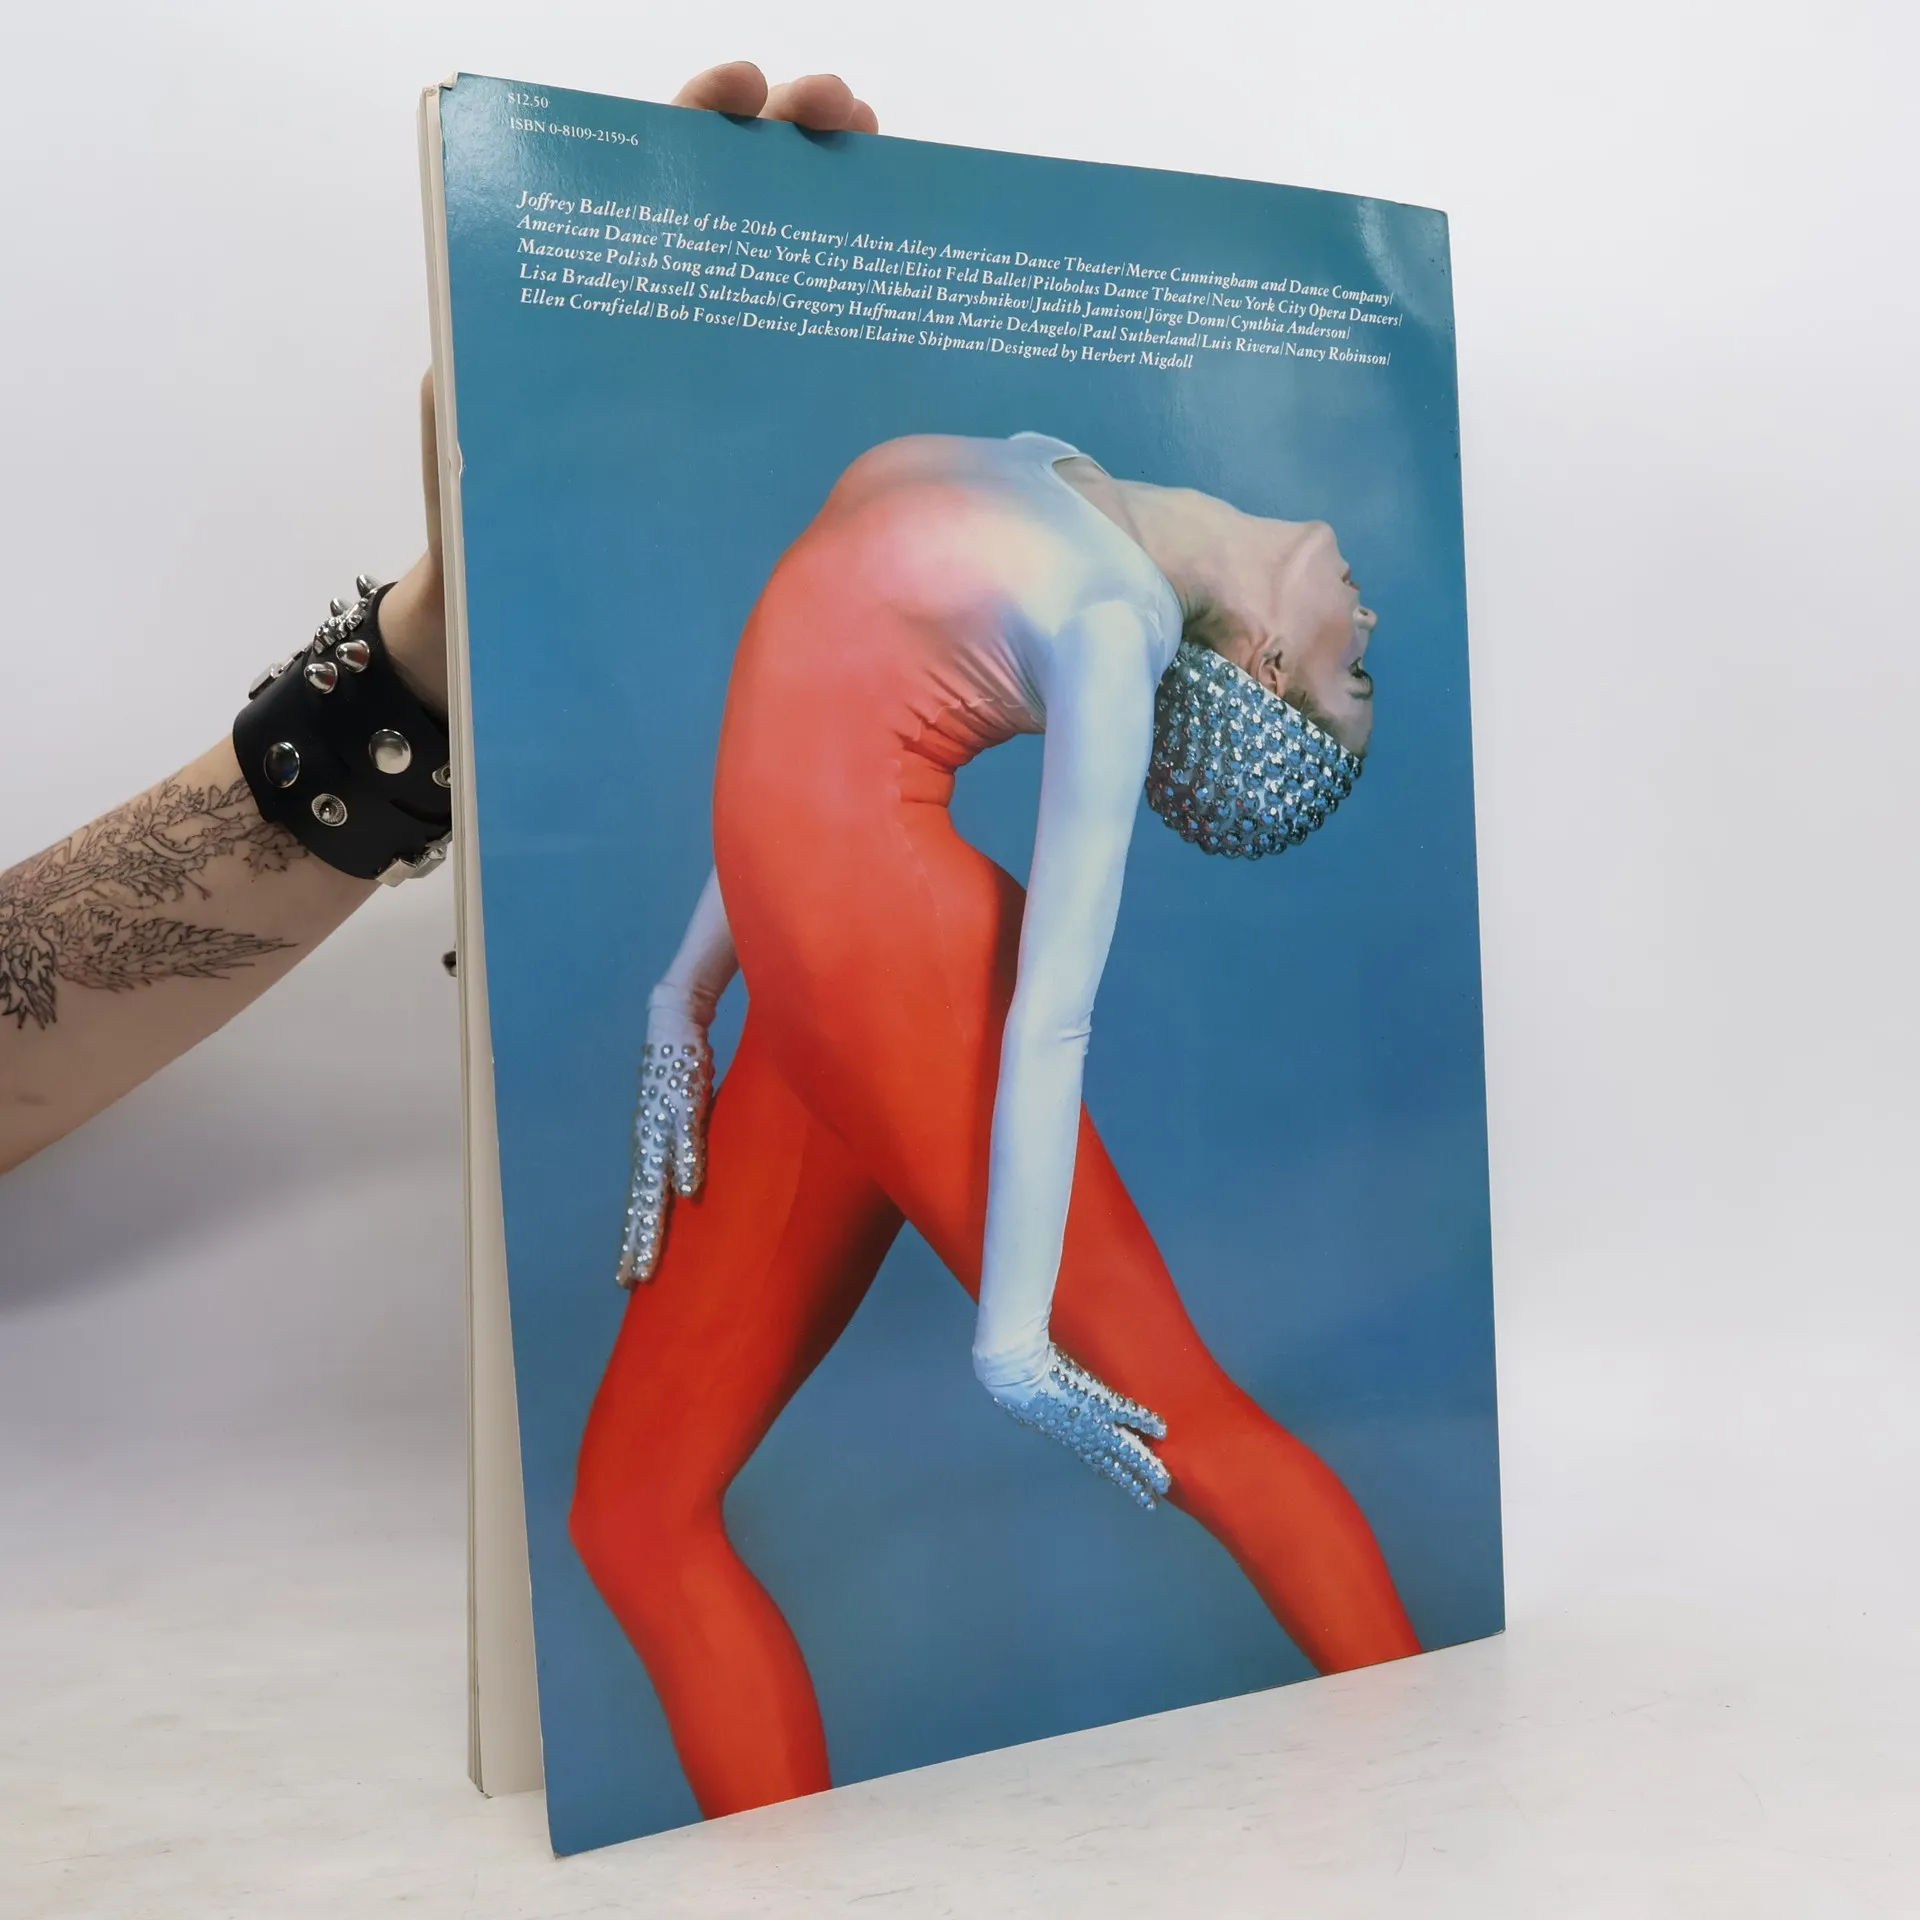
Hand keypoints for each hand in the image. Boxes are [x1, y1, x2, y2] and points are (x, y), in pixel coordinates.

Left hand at [387, 63, 880, 717]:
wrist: (497, 638)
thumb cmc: (471, 534)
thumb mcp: (470, 431)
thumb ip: (487, 362)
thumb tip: (512, 300)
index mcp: (584, 310)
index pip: (645, 187)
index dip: (696, 124)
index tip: (746, 93)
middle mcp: (652, 338)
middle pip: (728, 210)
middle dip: (788, 142)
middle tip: (844, 115)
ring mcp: (700, 398)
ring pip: (774, 287)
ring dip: (829, 220)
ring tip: (876, 169)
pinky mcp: (732, 461)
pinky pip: (792, 392)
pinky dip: (838, 347)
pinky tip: (883, 318)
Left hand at [616, 1013, 713, 1285]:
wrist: (675, 1017)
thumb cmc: (684, 1070)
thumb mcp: (689, 1117)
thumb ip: (692, 1147)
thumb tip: (706, 1182)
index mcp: (652, 1146)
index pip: (641, 1200)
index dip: (635, 1237)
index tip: (629, 1279)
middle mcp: (651, 1139)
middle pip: (642, 1199)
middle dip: (639, 1241)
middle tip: (633, 1281)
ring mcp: (665, 1120)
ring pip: (656, 1177)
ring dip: (652, 1218)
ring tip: (649, 1256)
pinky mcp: (685, 1095)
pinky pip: (687, 1135)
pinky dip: (687, 1163)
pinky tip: (687, 1192)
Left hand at [987, 1346, 1171, 1508]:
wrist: (1020, 1379)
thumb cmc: (1020, 1391)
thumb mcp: (1032, 1410)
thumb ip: (1042, 1416)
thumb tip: (1036, 1417)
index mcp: (1070, 1437)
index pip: (1096, 1460)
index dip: (1112, 1473)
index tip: (1125, 1483)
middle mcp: (1085, 1437)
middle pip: (1115, 1465)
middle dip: (1134, 1483)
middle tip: (1152, 1501)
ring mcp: (1095, 1423)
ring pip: (1128, 1449)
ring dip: (1147, 1466)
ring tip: (1164, 1481)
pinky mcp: (1102, 1403)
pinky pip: (1129, 1413)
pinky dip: (1146, 1420)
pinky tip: (1162, 1428)